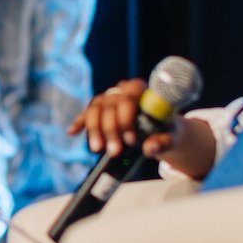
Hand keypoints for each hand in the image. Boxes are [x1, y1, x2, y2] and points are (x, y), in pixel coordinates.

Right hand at [66, 80, 217, 179]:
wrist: (160, 131)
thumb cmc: (166, 130)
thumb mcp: (170, 137)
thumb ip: (163, 142)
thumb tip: (151, 148)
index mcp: (142, 90)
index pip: (129, 97)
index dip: (127, 118)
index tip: (131, 140)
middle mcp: (122, 90)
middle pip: (110, 105)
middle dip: (110, 130)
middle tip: (115, 152)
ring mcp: (108, 99)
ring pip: (95, 109)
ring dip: (94, 130)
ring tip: (97, 150)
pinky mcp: (99, 110)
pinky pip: (86, 114)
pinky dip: (79, 123)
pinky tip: (72, 132)